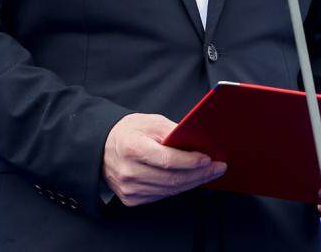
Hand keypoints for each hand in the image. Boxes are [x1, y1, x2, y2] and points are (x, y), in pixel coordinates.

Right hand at [102, 113, 226, 206]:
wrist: (102, 147)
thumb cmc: (128, 131)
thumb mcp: (150, 122)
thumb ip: (172, 131)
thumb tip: (198, 142)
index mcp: (131, 148)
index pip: (166, 159)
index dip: (190, 161)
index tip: (208, 158)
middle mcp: (128, 171)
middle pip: (171, 178)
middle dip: (199, 174)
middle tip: (218, 168)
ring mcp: (129, 188)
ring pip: (169, 190)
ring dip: (193, 182)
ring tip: (209, 174)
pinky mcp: (131, 199)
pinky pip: (161, 196)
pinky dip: (179, 188)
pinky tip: (191, 180)